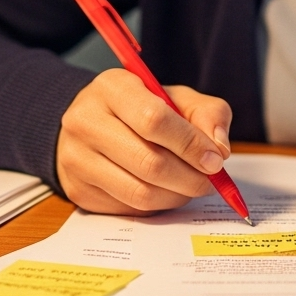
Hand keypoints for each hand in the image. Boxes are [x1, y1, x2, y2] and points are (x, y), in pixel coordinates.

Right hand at [56, 69, 232, 215]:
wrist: (92, 123)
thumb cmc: (140, 108)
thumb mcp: (176, 97)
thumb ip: (207, 114)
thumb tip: (219, 149)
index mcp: (112, 87)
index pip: (154, 120)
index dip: (191, 145)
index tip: (215, 160)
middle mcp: (86, 121)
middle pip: (148, 162)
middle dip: (190, 178)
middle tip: (209, 181)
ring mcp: (76, 158)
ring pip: (140, 192)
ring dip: (176, 196)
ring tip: (191, 186)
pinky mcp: (78, 190)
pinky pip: (128, 208)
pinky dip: (157, 205)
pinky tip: (166, 191)